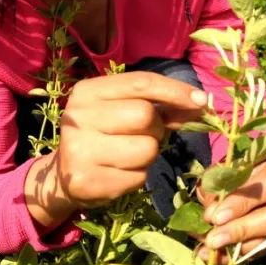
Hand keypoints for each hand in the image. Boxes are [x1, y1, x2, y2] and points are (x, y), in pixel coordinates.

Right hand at [53, 71, 208, 208]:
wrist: (63, 173)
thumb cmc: (102, 134)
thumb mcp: (121, 110)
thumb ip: (158, 105)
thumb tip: (201, 104)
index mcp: (87, 91)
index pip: (141, 82)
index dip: (176, 90)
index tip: (202, 101)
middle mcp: (79, 117)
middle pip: (145, 115)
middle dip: (156, 128)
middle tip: (143, 135)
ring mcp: (80, 150)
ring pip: (147, 149)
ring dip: (149, 154)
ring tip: (128, 155)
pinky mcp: (86, 181)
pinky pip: (138, 177)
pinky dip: (138, 176)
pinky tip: (118, 173)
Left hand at [194, 158, 265, 264]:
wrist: (249, 178)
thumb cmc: (237, 171)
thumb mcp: (226, 170)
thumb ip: (220, 187)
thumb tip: (211, 215)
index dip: (242, 202)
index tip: (216, 216)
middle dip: (243, 230)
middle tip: (213, 239)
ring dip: (238, 247)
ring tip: (211, 249)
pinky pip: (262, 250)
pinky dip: (236, 256)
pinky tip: (216, 257)